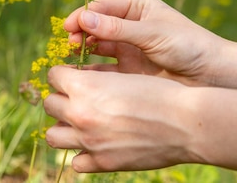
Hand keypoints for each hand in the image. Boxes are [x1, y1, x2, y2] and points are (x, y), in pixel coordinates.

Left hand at [43, 66, 197, 172]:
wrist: (186, 123)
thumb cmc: (159, 93)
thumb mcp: (123, 76)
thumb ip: (95, 81)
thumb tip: (76, 83)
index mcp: (84, 86)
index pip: (53, 76)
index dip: (64, 75)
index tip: (74, 77)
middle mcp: (80, 113)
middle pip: (50, 104)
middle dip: (62, 99)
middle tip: (77, 99)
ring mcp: (89, 141)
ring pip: (53, 136)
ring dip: (64, 127)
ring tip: (80, 123)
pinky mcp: (103, 162)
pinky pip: (76, 162)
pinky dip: (83, 154)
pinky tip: (97, 144)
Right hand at [64, 0, 226, 86]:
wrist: (214, 77)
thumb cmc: (189, 46)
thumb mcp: (152, 34)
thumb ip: (117, 28)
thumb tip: (83, 17)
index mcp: (137, 7)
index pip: (101, 7)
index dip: (82, 15)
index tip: (68, 27)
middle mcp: (130, 26)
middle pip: (95, 26)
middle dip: (80, 33)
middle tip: (69, 44)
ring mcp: (128, 49)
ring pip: (97, 47)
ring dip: (83, 50)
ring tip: (72, 59)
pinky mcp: (129, 71)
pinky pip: (104, 68)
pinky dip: (91, 70)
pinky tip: (83, 75)